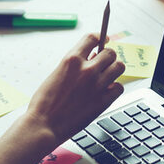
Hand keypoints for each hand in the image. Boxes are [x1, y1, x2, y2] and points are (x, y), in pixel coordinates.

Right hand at [24, 33, 125, 147]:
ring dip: (114, 70)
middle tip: (104, 63)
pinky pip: (119, 87)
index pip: (92, 38)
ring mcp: (97, 85)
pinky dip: (114, 88)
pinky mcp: (103, 101)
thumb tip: (91, 59)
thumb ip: (74, 66)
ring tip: (107, 76)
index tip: (105, 39)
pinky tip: (107, 91)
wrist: (44, 125)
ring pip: (119, 67)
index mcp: (71, 60)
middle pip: (110, 53)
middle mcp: (87, 70)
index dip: (100, 37)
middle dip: (107, 57)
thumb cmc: (45, 103)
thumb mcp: (56, 75)